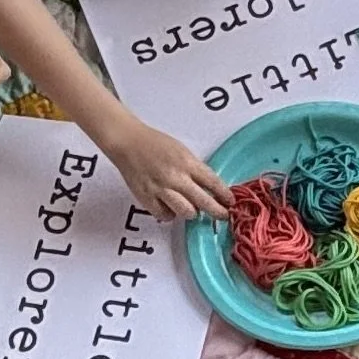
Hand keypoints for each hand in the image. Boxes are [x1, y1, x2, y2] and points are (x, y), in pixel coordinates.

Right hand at [112, 120, 233, 223]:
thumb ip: (195, 169)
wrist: (128, 142)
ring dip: (192, 212)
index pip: (213, 183)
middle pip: (204, 202)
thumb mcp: (182, 151)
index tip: (230, 202)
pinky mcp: (147, 198)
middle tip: (222, 215)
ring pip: (186, 212)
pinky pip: (165, 215)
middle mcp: (176, 178)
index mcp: (187, 163)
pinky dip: (170, 214)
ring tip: (191, 207)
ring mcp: (161, 189)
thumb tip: (209, 187)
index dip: (225, 195)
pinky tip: (171, 207)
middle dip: (217, 211)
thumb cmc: (154, 144)